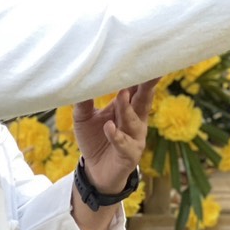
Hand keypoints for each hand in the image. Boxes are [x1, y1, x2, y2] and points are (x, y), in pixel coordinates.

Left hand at [72, 79, 159, 194]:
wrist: (94, 170)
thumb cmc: (93, 139)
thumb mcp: (84, 118)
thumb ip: (84, 101)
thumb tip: (79, 79)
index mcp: (127, 108)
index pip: (135, 89)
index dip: (140, 76)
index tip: (144, 58)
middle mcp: (136, 120)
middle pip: (144, 101)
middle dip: (147, 86)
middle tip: (151, 72)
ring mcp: (134, 138)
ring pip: (134, 121)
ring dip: (127, 108)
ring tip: (121, 95)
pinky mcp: (129, 155)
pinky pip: (123, 144)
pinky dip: (116, 135)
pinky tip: (109, 127)